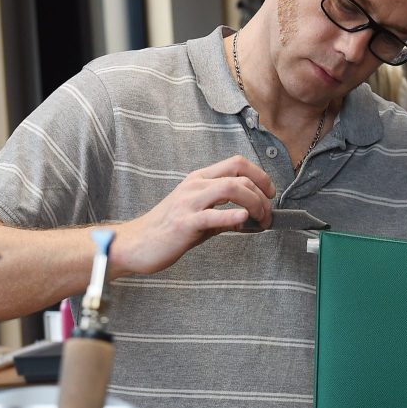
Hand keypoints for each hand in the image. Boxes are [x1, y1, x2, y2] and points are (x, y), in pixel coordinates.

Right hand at [112, 155, 274, 275]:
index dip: (260, 175)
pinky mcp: (185, 222)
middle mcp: (195, 185)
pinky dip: (232, 215)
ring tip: (261, 221)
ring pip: (230, 188)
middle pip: (239, 176)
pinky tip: (245, 219)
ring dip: (255, 203)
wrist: (136, 244)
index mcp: (199, 179)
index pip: (237, 163)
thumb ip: (225, 215)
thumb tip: (253, 220)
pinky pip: (212, 215)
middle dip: (262, 195)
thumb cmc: (168, 230)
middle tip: (268, 216)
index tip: (270, 193)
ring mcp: (189, 202)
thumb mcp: (200, 216)